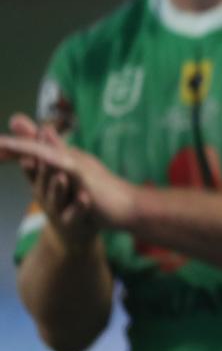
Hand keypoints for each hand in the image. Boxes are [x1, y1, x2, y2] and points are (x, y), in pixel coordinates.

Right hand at [2, 114, 137, 236]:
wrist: (75, 232)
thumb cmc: (62, 197)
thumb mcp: (49, 170)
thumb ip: (38, 145)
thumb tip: (17, 118)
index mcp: (40, 179)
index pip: (29, 163)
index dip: (19, 152)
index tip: (6, 141)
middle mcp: (45, 194)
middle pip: (41, 179)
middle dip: (39, 166)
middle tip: (41, 152)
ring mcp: (57, 209)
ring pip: (55, 197)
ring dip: (58, 186)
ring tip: (62, 175)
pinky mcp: (72, 222)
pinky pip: (76, 214)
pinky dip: (80, 206)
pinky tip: (85, 198)